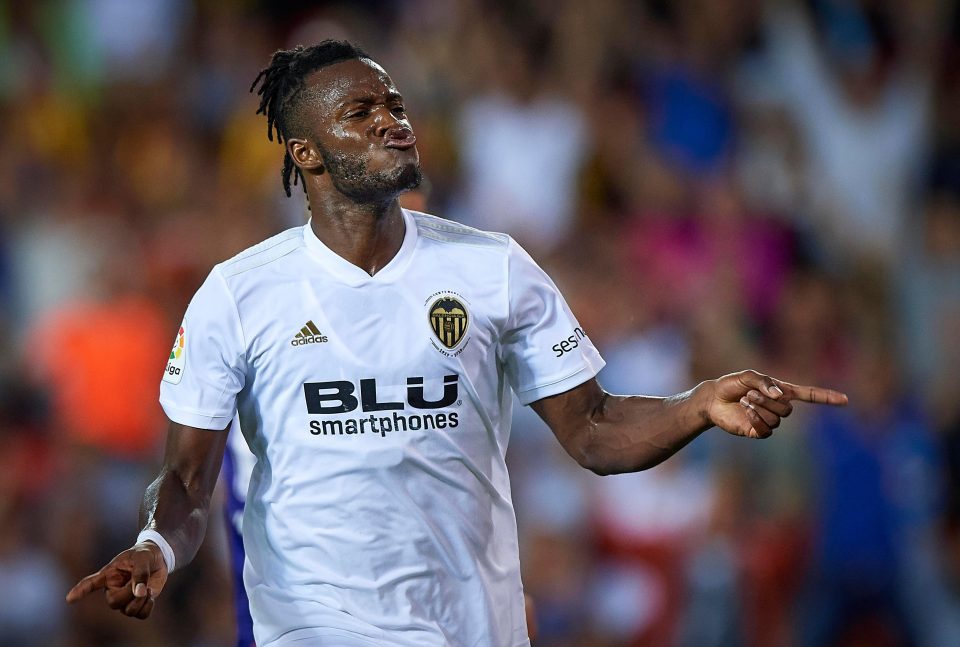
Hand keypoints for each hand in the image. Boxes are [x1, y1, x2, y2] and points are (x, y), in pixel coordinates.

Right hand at [65, 541, 168, 618]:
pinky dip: (147, 607)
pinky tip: (150, 596)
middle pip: (113, 602)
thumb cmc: (144, 555)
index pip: (90, 584)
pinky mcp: (137, 604)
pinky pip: (140, 615)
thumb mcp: (142, 558)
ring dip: (140, 601)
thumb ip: (140, 574)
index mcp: (108, 575)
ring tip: (148, 589)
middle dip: (129, 594)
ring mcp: (125, 599)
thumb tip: (139, 593)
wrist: (157, 559)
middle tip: (141, 583)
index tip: (69, 598)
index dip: (81, 591)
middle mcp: (113, 589)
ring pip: (127, 611)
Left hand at [706, 369, 847, 438]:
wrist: (713, 399)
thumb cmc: (731, 384)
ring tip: (745, 400)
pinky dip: (755, 419)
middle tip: (750, 393)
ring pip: (776, 420)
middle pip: (788, 410)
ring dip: (759, 408)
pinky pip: (766, 430)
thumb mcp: (747, 376)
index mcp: (782, 392)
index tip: (845, 400)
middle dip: (768, 400)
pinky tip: (745, 411)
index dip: (826, 397)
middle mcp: (778, 407)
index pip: (809, 395)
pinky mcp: (757, 431)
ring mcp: (769, 420)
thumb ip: (764, 381)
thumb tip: (780, 394)